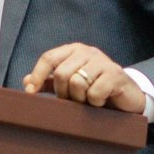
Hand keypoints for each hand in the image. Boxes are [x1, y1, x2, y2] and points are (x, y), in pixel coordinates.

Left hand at [23, 44, 146, 112]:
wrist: (127, 97)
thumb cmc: (95, 89)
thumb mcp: (70, 86)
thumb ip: (49, 82)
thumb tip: (25, 82)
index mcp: (74, 50)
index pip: (48, 58)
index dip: (37, 75)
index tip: (30, 93)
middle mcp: (87, 51)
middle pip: (61, 73)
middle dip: (64, 93)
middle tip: (73, 101)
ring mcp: (103, 61)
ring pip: (77, 83)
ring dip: (80, 99)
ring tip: (88, 101)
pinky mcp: (116, 74)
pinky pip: (94, 92)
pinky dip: (95, 102)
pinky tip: (101, 101)